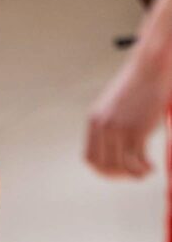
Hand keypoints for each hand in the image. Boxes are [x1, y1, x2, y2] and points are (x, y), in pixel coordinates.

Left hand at [85, 56, 165, 177]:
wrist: (152, 65)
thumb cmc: (139, 84)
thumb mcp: (115, 105)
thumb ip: (110, 124)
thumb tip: (116, 149)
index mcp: (95, 121)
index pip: (90, 158)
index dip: (103, 170)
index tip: (118, 172)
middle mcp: (103, 127)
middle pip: (104, 165)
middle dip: (119, 175)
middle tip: (134, 174)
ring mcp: (118, 129)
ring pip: (120, 166)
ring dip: (134, 174)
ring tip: (146, 171)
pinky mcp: (136, 129)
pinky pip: (136, 161)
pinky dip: (143, 168)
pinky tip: (151, 167)